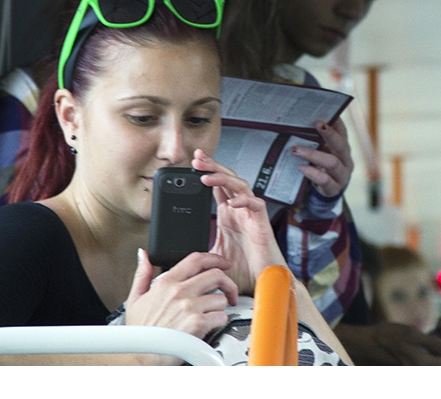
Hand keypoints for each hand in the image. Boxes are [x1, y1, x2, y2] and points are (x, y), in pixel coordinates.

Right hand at [124, 249, 237, 363]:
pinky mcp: (197, 323)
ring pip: (221, 298)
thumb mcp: (135, 299)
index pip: (196, 259)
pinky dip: (219, 321)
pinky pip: (221, 316)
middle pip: (215, 275)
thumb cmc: (140, 332)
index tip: (223, 263)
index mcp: (166, 282)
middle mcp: (179, 291)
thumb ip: (142, 274)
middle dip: (227, 282)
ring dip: (220, 307)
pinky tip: (209, 325)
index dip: (215, 258)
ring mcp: (189, 307)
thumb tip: (144, 255)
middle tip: (229, 290)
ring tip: (211, 314)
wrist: (141, 357)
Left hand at [193, 149, 286, 294]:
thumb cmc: (243, 271)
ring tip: (206, 176)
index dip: (208, 171)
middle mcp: (239, 211)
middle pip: (227, 179)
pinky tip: (232, 201)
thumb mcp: (212, 256)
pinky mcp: (261, 223)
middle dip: (213, 166)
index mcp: (228, 215)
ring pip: (240, 185)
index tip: (193, 162)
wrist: (262, 284)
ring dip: (224, 178)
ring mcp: (251, 215)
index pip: (217, 186)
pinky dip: (244, 200)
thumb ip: (199, 247)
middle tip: (198, 158)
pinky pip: (256, 204)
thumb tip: (178, 249)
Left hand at [292, 118, 352, 197]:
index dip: (336, 122)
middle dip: (330, 134)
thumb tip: (299, 121)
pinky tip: (301, 167)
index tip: (325, 112)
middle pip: (341, 145)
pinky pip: (325, 180)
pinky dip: (312, 173)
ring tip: (296, 150)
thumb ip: (315, 139)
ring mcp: (342, 175)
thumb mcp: (322, 150)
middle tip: (318, 123)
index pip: (343, 132)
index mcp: (343, 147)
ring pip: (332, 163)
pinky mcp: (334, 189)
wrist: (328, 189)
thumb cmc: (322, 164)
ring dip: (313, 154)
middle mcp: (346, 159)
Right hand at [334, 322, 440, 365]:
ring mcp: (415, 366)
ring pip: (435, 361)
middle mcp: (419, 369)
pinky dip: (433, 348)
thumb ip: (431, 342)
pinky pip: (427, 358)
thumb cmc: (387, 336)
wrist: (366, 343)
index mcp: (422, 364)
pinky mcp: (410, 362)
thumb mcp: (410, 334)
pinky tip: (432, 333)